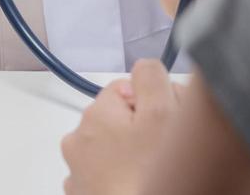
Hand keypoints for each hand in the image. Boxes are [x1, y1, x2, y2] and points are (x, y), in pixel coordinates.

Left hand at [61, 59, 179, 194]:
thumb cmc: (146, 177)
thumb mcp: (163, 112)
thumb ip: (152, 76)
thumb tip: (146, 66)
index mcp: (95, 114)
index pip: (131, 86)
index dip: (157, 99)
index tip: (169, 119)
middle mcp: (80, 141)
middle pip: (123, 118)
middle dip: (145, 128)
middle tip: (165, 148)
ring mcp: (82, 174)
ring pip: (118, 149)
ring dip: (136, 155)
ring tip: (154, 171)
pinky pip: (111, 176)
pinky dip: (126, 178)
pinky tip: (143, 183)